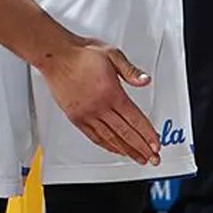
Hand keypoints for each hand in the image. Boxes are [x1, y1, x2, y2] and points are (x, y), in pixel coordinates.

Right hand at [38, 40, 160, 165]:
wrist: (56, 56)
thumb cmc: (81, 54)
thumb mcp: (112, 54)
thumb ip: (131, 70)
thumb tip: (145, 80)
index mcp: (111, 93)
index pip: (135, 119)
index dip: (147, 134)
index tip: (155, 145)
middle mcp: (99, 107)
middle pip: (125, 133)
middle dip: (141, 148)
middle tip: (152, 158)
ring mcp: (87, 114)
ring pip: (110, 138)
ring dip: (126, 151)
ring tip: (138, 158)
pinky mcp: (76, 117)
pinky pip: (94, 136)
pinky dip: (107, 145)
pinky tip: (115, 149)